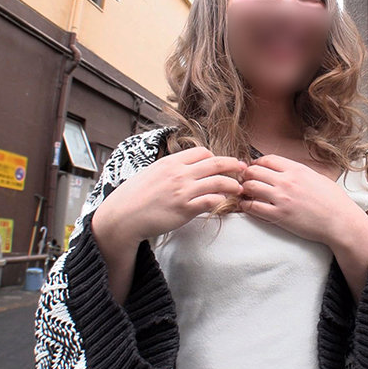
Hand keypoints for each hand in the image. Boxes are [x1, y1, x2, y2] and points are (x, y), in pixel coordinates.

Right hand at [93, 146, 246, 245]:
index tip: (222, 164)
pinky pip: (211, 201)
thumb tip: (184, 167)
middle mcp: (179, 174)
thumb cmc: (135, 196)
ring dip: (232, 184)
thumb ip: (171, 168)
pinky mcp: (185, 209)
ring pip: (218, 182)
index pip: (202, 152)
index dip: (215, 157)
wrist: (123, 216)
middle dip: (234, 164)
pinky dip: (221, 201)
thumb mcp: (152, 172)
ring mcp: (183, 191)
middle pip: (215, 163)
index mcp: (171, 162)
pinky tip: (225, 203)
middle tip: (244, 168)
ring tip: (239, 188)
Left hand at [238, 154, 367, 248]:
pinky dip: (246, 205)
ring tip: (245, 193)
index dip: (257, 163)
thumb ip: (299, 172)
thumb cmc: (333, 201)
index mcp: (297, 169)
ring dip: (244, 189)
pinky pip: (253, 207)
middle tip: (245, 181)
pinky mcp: (279, 216)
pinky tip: (246, 206)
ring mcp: (281, 198)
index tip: (254, 168)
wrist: (340, 221)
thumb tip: (287, 170)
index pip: (267, 159)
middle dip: (247, 175)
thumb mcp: (317, 177)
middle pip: (254, 171)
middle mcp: (287, 181)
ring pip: (250, 187)